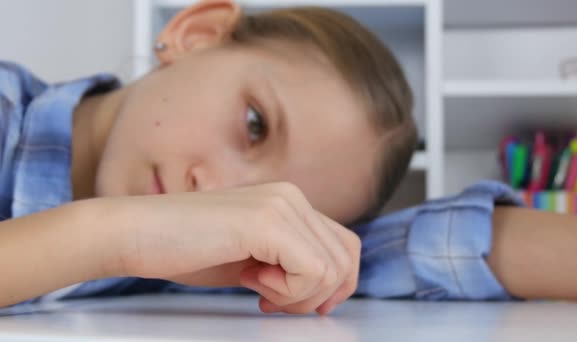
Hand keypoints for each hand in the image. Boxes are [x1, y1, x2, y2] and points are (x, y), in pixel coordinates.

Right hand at [102, 182, 360, 314]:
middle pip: (345, 258)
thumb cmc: (184, 248)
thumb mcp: (252, 257)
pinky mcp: (266, 222)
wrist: (136, 234)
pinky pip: (312, 272)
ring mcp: (281, 205)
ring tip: (257, 288)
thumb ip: (288, 263)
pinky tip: (252, 283)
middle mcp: (291, 197)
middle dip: (316, 295)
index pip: (344, 246)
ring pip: (332, 269)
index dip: (333, 284)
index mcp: (289, 202)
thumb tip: (322, 288)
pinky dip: (288, 292)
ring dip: (298, 295)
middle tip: (273, 299)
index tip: (296, 302)